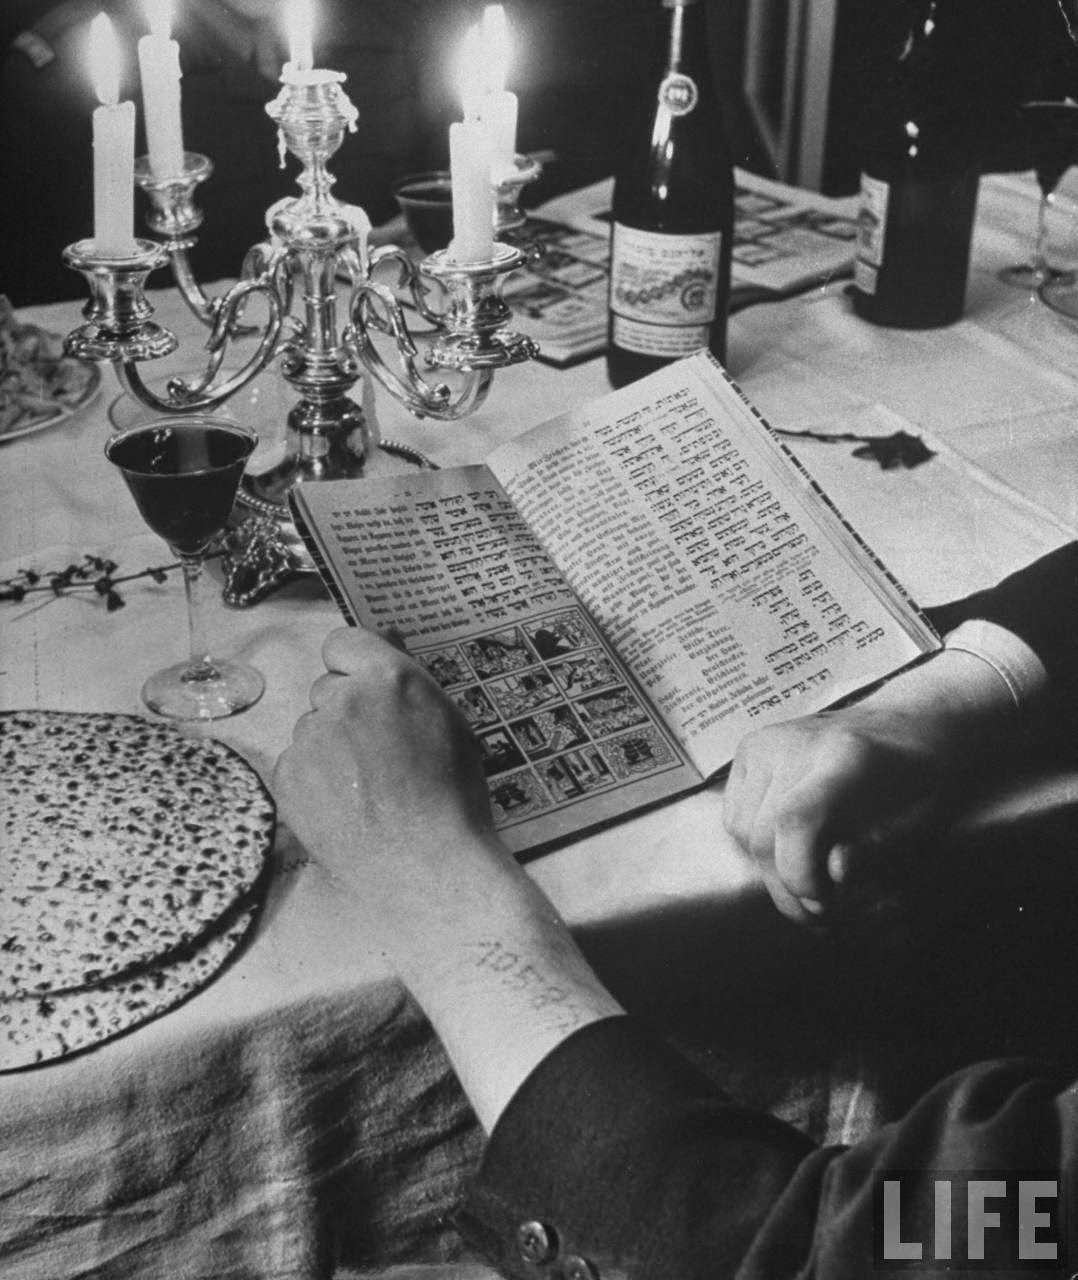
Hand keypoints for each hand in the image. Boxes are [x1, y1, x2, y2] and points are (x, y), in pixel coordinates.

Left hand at [274, 627, 622, 1129]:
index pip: (344, 642)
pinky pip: (294, 763)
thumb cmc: (453, 798)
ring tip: (365, 788)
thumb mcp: (450, 725)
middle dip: (344, 712)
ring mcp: (311, 739)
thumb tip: (387, 643)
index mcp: (390, 679)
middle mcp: (344, 700)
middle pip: (327, 688)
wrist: (428, 868)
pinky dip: (311, 781)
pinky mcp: (288, 776)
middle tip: (376, 753)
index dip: (353, 667)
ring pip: (310, 728)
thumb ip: (411, 683)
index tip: (366, 692)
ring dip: (328, 748)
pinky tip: (344, 806)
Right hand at [723, 650, 1018, 924]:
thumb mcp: (923, 823)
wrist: (911, 726)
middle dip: (789, 889)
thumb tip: (834, 870)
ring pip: (742, 832)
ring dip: (771, 871)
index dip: (798, 874)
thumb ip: (880, 853)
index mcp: (849, 756)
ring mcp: (768, 740)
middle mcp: (798, 741)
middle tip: (825, 914)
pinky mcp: (750, 748)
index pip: (796, 821)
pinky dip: (756, 845)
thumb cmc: (926, 782)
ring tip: (811, 882)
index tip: (825, 904)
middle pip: (763, 836)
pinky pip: (734, 816)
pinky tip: (792, 845)